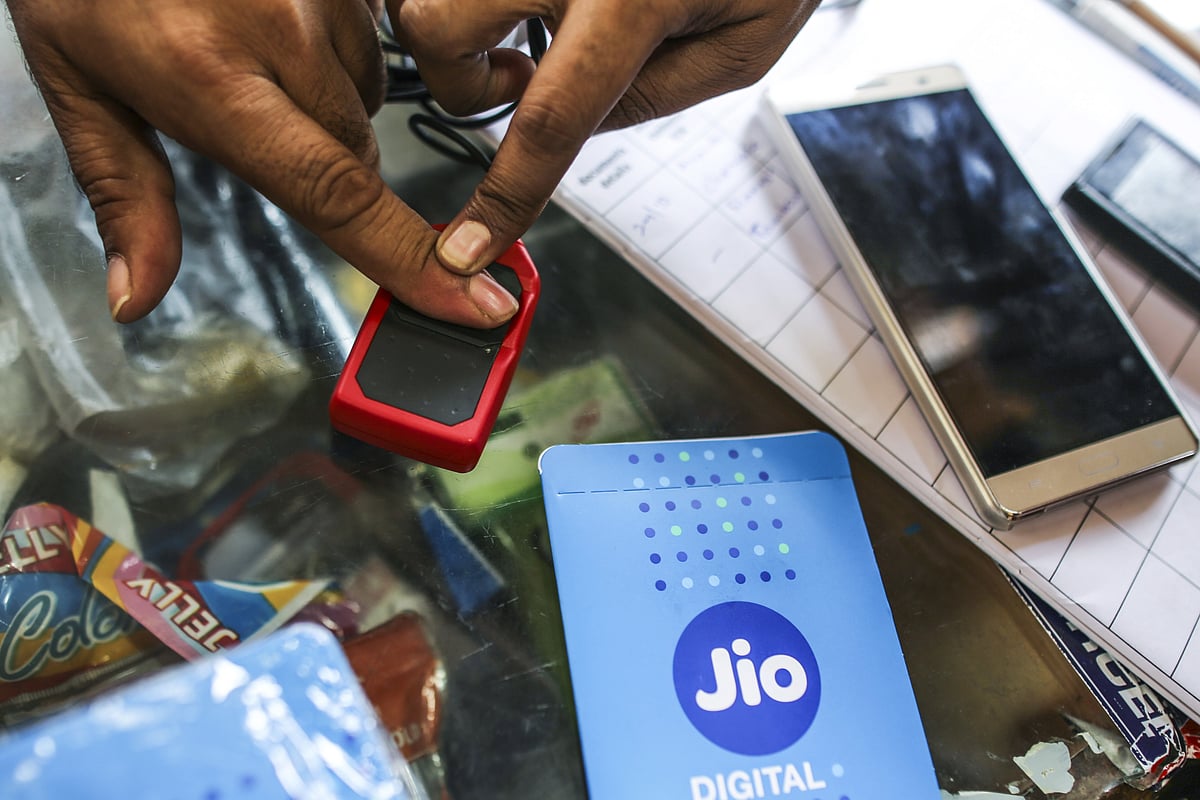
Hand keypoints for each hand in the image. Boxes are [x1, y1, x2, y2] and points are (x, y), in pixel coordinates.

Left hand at [5, 0, 518, 326]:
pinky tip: (279, 25)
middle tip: (255, 123)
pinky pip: (366, 38)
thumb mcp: (79, 88)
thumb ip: (125, 197)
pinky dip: (335, 52)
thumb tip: (137, 297)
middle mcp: (279, 30)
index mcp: (210, 78)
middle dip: (326, 166)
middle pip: (358, 154)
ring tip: (258, 57)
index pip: (336, 194)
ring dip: (330, 104)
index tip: (480, 304)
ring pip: (365, 98)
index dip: (412, 260)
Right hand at [388, 0, 818, 274]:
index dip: (505, 195)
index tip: (467, 247)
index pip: (549, 116)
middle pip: (434, 25)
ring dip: (462, 29)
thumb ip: (646, 99)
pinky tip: (545, 2)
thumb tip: (567, 131)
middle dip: (457, 79)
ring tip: (534, 34)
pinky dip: (487, 0)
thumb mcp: (740, 50)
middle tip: (514, 83)